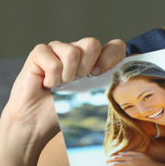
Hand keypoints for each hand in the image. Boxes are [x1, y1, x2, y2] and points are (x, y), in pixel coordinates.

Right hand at [4, 37, 125, 148]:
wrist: (36, 122)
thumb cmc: (63, 110)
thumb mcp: (92, 98)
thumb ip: (107, 84)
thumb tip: (127, 78)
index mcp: (94, 60)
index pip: (115, 46)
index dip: (111, 58)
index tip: (99, 75)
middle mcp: (77, 51)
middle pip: (92, 43)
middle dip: (86, 68)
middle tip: (76, 82)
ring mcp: (58, 49)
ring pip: (73, 52)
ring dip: (67, 76)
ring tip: (59, 85)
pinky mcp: (40, 52)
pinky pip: (52, 60)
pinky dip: (51, 78)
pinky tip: (46, 84)